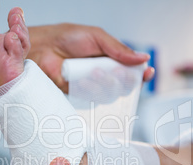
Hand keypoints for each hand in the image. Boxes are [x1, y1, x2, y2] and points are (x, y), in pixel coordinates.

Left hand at [28, 24, 154, 92]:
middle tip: (115, 71)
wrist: (44, 47)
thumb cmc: (68, 38)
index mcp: (111, 58)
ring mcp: (93, 85)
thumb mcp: (97, 37)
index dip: (142, 74)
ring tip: (93, 71)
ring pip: (111, 94)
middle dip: (123, 79)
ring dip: (106, 84)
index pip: (132, 70)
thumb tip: (144, 58)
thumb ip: (119, 49)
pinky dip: (92, 90)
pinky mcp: (80, 94)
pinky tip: (84, 80)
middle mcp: (104, 73)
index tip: (147, 72)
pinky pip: (94, 99)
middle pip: (125, 85)